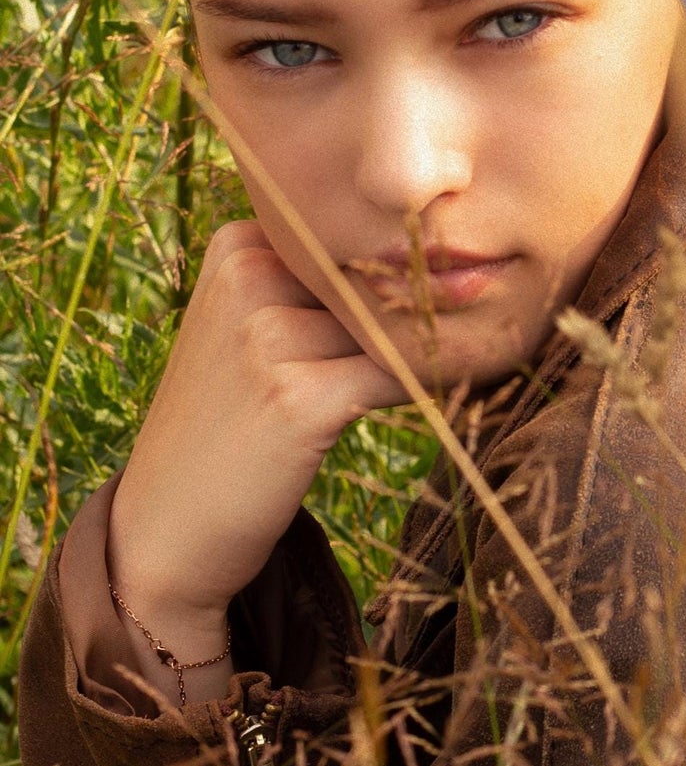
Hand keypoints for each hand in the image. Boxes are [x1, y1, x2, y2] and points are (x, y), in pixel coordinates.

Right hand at [108, 222, 402, 689]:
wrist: (163, 528)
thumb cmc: (225, 425)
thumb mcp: (249, 328)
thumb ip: (320, 286)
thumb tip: (440, 262)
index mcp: (237, 245)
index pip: (358, 236)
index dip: (390, 276)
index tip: (415, 299)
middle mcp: (248, 276)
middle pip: (380, 277)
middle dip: (407, 315)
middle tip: (409, 351)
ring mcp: (268, 337)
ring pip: (394, 325)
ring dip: (416, 354)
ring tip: (398, 386)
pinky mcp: (299, 398)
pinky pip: (402, 374)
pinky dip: (424, 387)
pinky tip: (425, 402)